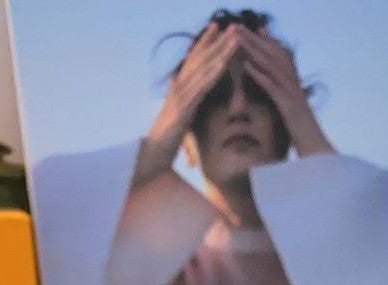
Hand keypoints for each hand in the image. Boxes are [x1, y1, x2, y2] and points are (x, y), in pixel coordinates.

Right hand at [146, 22, 240, 164]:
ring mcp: (180, 95)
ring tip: (236, 38)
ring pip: (204, 68)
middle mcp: (179, 86)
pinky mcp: (183, 108)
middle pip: (201, 58)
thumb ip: (179, 99)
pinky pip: (201, 87)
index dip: (205, 42)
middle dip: (218, 40)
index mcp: (178, 88)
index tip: (217, 27)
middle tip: (233, 24)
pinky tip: (224, 63)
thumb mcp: (175, 116)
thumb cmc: (164, 140)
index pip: (193, 60)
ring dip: (221, 51)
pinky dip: (213, 73)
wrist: (151, 156)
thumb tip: (175, 83)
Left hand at [237, 26, 333, 157]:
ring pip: (271, 66)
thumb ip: (288, 106)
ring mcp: (292, 95)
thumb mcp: (295, 119)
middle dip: (256, 39)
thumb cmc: (306, 140)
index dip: (269, 42)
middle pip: (274, 55)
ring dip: (253, 49)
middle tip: (238, 25)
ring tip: (237, 37)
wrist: (318, 154)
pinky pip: (271, 86)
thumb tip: (282, 104)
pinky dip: (258, 74)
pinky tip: (245, 64)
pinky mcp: (288, 107)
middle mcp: (294, 86)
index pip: (282, 58)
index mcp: (296, 88)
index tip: (256, 29)